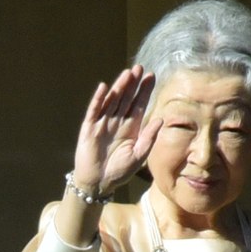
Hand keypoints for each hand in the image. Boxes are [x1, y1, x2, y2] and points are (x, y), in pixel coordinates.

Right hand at [70, 65, 160, 195]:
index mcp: (131, 128)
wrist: (99, 183)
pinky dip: (98, 100)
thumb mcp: (139, 155)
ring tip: (127, 73)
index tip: (152, 76)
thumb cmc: (120, 171)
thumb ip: (149, 137)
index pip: (139, 105)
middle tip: (140, 68)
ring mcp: (103, 124)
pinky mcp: (89, 129)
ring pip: (112, 101)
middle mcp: (117, 122)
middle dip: (133, 84)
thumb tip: (161, 119)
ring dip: (119, 87)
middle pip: (126, 99)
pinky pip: (94, 111)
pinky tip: (104, 88)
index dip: (145, 91)